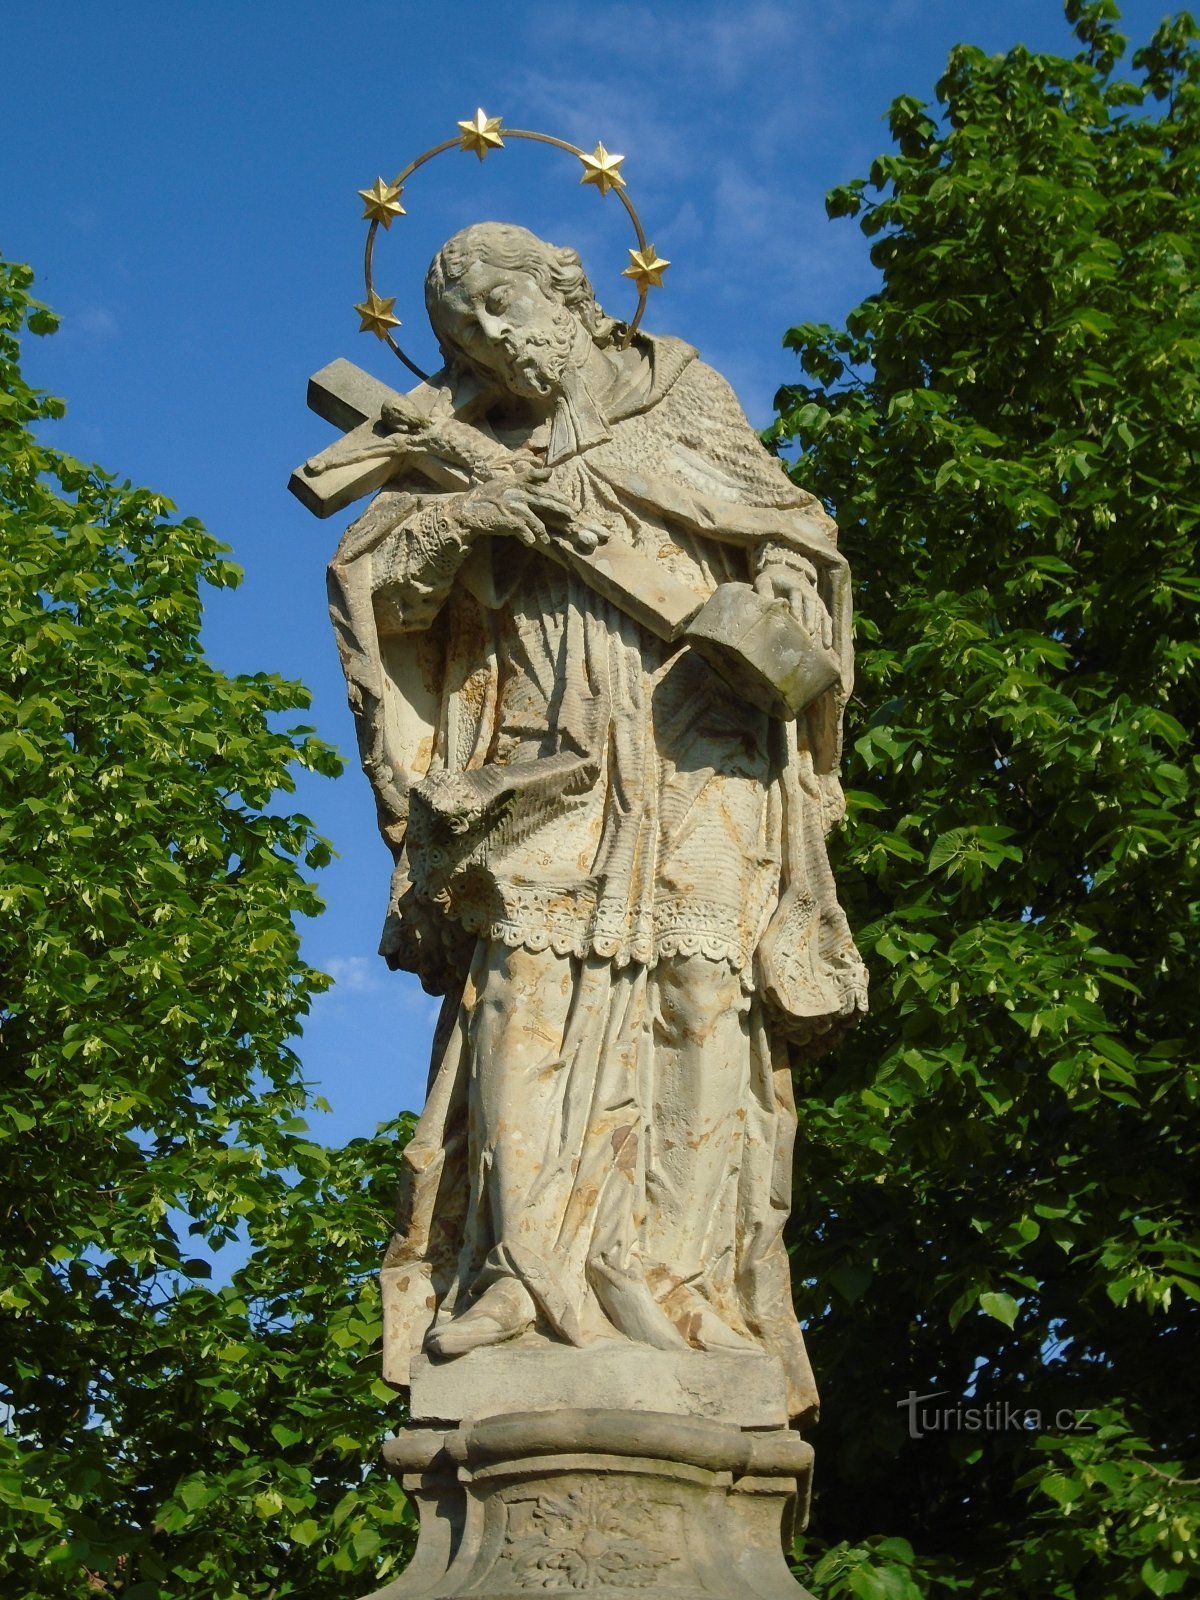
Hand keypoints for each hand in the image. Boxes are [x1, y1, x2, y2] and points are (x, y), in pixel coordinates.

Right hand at [456, 473, 607, 552]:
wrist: (467, 509)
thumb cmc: (487, 497)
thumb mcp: (507, 482)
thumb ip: (528, 477)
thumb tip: (550, 473)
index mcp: (519, 483)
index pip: (544, 489)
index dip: (559, 496)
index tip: (573, 504)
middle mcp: (518, 493)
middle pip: (545, 502)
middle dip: (561, 510)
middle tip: (573, 516)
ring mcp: (514, 506)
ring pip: (536, 521)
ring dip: (542, 532)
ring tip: (547, 540)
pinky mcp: (508, 520)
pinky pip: (524, 531)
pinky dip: (528, 537)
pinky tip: (530, 542)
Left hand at [754, 561, 832, 649]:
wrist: (783, 574)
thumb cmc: (772, 581)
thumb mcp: (764, 581)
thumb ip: (764, 591)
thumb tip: (766, 605)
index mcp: (795, 585)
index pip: (797, 596)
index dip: (796, 607)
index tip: (794, 619)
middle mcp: (808, 592)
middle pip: (812, 605)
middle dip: (811, 619)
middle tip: (809, 633)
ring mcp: (816, 600)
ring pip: (821, 613)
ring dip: (821, 627)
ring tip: (820, 643)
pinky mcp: (820, 608)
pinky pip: (826, 619)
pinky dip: (828, 631)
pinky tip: (827, 645)